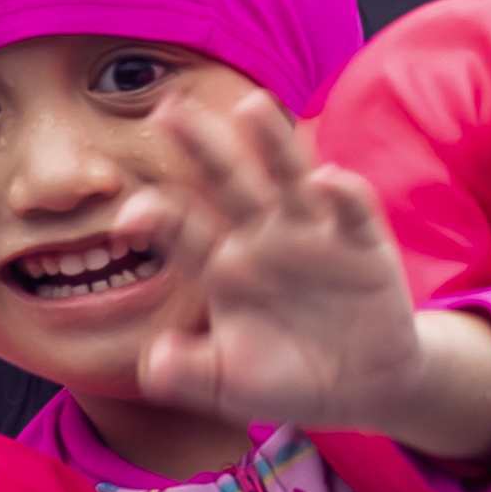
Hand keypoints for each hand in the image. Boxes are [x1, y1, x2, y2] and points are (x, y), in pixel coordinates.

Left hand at [130, 87, 490, 464]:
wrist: (362, 386)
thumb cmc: (285, 377)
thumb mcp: (230, 386)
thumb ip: (188, 374)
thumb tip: (151, 363)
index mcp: (221, 268)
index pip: (182, 231)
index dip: (155, 217)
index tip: (128, 216)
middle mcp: (261, 239)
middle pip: (226, 184)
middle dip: (199, 147)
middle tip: (167, 108)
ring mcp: (311, 236)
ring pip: (286, 178)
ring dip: (271, 142)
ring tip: (251, 106)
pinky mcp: (361, 244)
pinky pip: (351, 212)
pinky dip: (341, 193)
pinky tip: (326, 181)